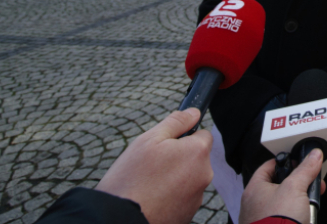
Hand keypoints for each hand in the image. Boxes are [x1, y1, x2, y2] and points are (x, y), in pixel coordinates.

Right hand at [96, 108, 213, 223]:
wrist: (121, 219)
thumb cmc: (133, 178)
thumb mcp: (149, 140)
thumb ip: (176, 122)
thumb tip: (194, 113)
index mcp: (198, 153)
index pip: (202, 135)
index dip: (184, 137)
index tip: (166, 145)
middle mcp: (204, 175)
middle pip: (195, 158)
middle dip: (178, 158)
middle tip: (152, 165)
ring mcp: (197, 197)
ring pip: (188, 178)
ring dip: (174, 177)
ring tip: (149, 183)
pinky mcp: (188, 214)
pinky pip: (182, 197)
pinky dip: (171, 196)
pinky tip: (152, 198)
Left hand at [240, 149, 325, 223]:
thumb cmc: (277, 222)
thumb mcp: (295, 188)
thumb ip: (305, 169)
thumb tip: (314, 156)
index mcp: (254, 189)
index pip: (269, 166)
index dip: (285, 162)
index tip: (299, 162)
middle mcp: (255, 205)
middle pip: (280, 186)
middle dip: (299, 186)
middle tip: (311, 186)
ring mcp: (262, 220)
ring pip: (286, 204)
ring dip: (301, 203)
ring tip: (308, 207)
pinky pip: (286, 219)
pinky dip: (297, 217)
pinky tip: (305, 218)